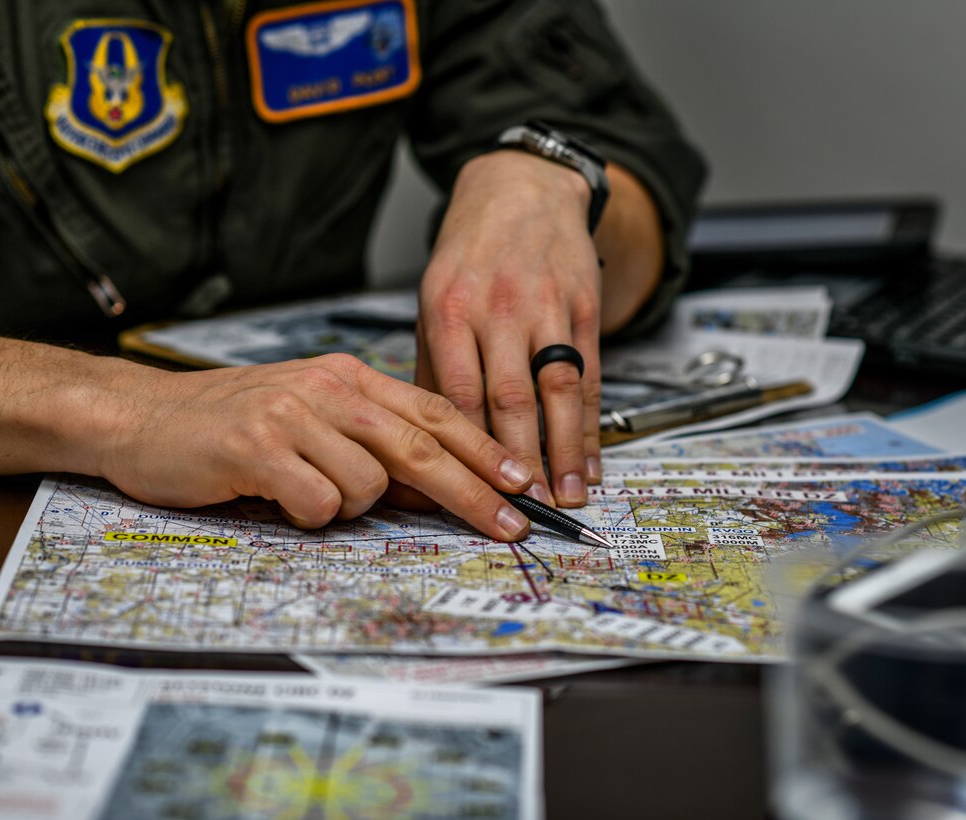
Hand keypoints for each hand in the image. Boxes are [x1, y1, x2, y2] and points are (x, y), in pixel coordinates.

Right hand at [98, 353, 533, 539]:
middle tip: (511, 527)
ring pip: (368, 485)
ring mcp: (293, 415)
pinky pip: (318, 503)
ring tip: (303, 489)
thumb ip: (368, 441)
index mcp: (347, 378)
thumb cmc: (232, 423)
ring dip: (349, 505)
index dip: (483, 448)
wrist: (143, 416)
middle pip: (422, 446)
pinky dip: (307, 514)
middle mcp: (327, 389)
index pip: (434, 411)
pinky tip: (275, 495)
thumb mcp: (309, 416)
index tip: (521, 481)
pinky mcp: (257, 447)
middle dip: (474, 493)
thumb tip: (431, 488)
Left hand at [417, 151, 602, 507]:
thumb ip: (436, 368)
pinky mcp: (582, 307)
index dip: (468, 452)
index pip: (457, 396)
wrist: (520, 189)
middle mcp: (496, 310)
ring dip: (562, 453)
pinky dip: (590, 424)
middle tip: (524, 513)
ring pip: (555, 392)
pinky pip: (589, 376)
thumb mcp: (433, 301)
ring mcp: (545, 307)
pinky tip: (590, 460)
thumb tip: (433, 441)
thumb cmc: (469, 257)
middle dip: (518, 464)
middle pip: (509, 401)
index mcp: (448, 311)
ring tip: (566, 498)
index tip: (473, 495)